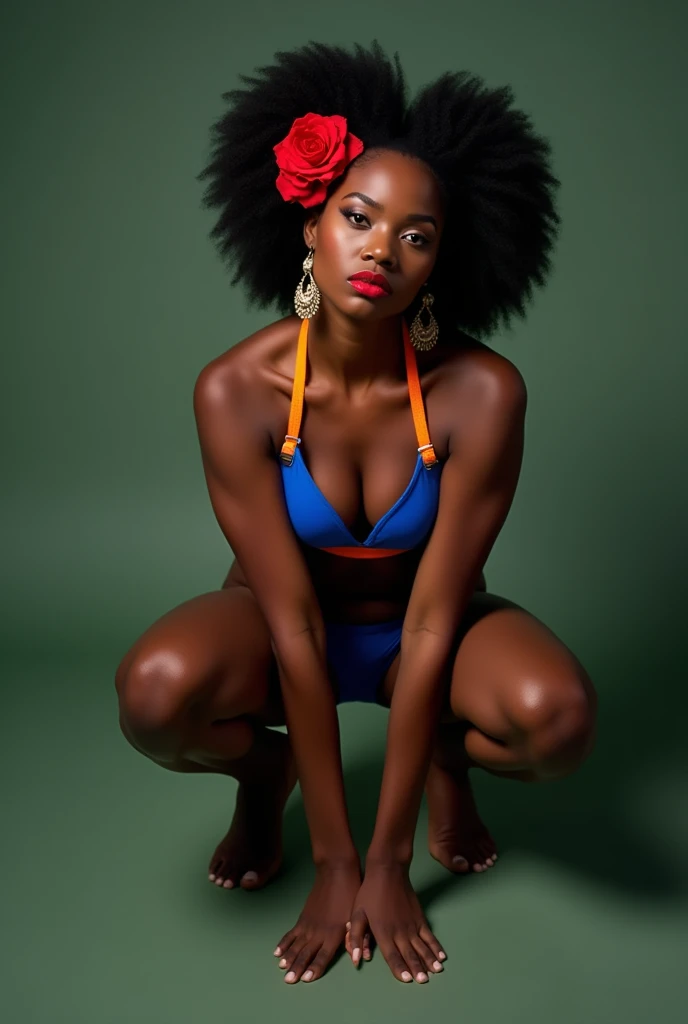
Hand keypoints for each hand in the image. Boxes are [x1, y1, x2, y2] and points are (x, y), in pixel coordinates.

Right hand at [273, 861, 361, 983]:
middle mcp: (318, 931)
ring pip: (296, 944)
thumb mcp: (357, 917)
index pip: (323, 955)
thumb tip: (357, 959)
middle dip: (297, 967)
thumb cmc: (351, 893)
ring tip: (281, 969)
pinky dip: (284, 943)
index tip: (306, 979)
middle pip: (306, 952)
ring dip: (288, 958)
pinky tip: (277, 952)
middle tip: (288, 980)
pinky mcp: (303, 917)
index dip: (315, 967)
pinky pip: (290, 933)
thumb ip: (355, 939)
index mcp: (333, 933)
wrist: (336, 872)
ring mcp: (308, 924)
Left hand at [347, 862, 446, 982]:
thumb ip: (355, 936)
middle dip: (417, 969)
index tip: (407, 980)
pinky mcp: (420, 917)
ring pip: (422, 947)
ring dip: (429, 960)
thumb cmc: (369, 892)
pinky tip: (441, 956)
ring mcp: (412, 925)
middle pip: (410, 954)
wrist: (388, 871)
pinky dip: (436, 946)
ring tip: (436, 972)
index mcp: (383, 932)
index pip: (392, 955)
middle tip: (424, 981)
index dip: (399, 968)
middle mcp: (399, 932)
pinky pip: (430, 935)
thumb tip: (355, 959)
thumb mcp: (356, 913)